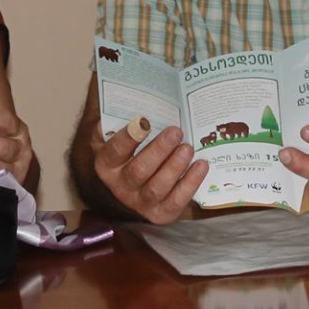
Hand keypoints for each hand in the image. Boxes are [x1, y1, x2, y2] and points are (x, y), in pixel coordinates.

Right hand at [89, 118, 205, 224]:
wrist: (128, 188)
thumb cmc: (125, 154)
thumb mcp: (113, 137)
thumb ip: (115, 119)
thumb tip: (124, 95)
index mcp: (106, 165)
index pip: (114, 151)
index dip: (128, 137)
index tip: (144, 120)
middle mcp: (120, 187)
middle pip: (138, 171)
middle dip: (158, 151)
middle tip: (176, 132)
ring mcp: (141, 203)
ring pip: (157, 188)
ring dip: (175, 167)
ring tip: (188, 148)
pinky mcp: (160, 214)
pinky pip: (176, 202)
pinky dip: (190, 184)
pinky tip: (201, 165)